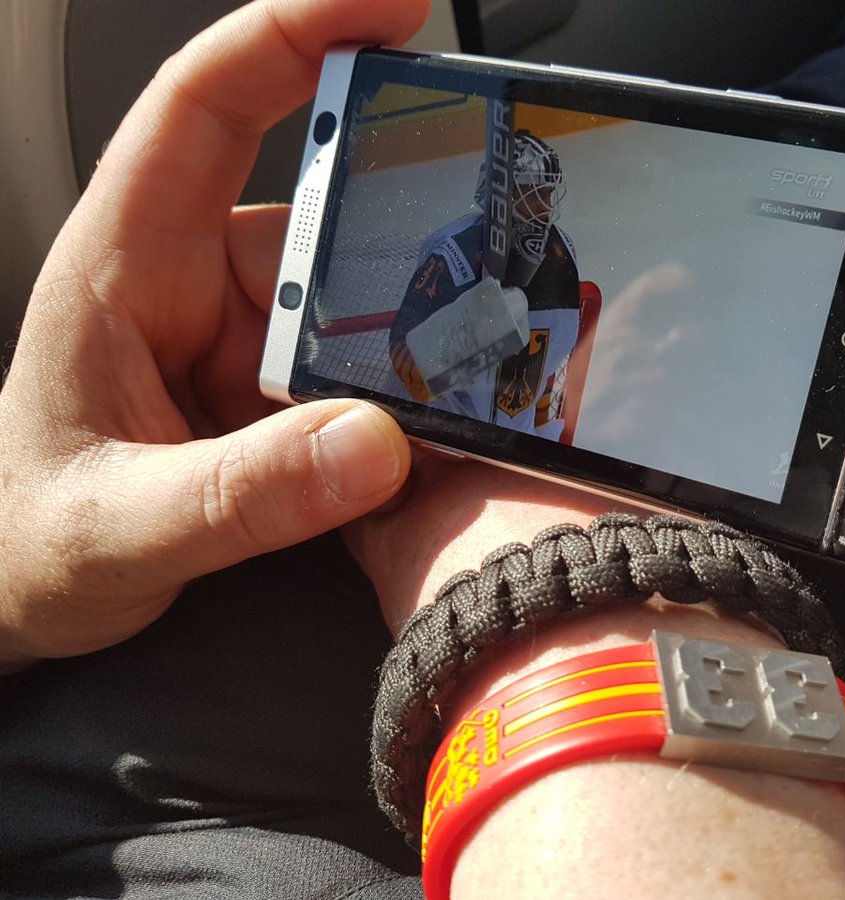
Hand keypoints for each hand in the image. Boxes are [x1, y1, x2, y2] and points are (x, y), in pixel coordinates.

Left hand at [0, 0, 428, 667]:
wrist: (20, 594)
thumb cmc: (27, 542)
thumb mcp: (123, 527)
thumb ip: (243, 495)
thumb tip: (374, 443)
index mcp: (128, 263)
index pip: (208, 105)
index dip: (297, 33)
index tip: (394, 8)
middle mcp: (195, 281)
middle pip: (324, 210)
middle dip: (408, 227)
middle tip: (489, 261)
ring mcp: (245, 334)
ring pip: (361, 295)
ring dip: (418, 332)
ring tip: (472, 378)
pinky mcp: (279, 384)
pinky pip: (364, 360)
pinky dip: (410, 383)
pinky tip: (445, 418)